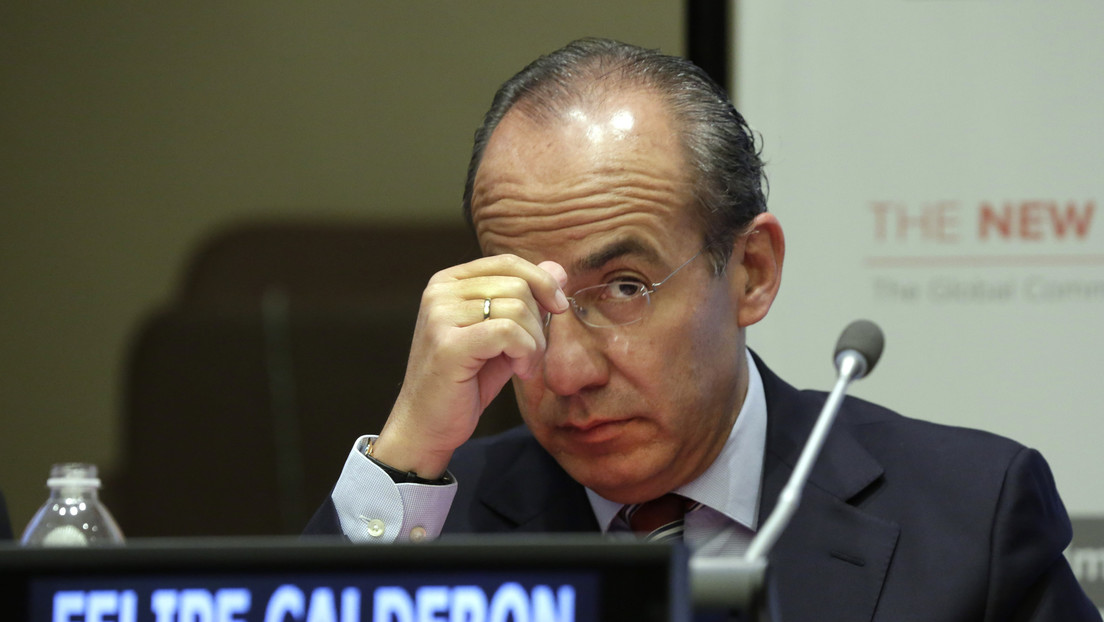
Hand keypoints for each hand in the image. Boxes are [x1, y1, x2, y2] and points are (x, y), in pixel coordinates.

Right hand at [371, 255, 568, 477]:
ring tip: (525, 366)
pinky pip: (508, 332)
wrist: (428, 425)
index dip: (541, 281)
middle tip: (533, 355)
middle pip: (517, 285)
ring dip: (534, 343)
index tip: (558, 308)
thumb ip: (526, 301)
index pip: (507, 262)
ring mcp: (440, 315)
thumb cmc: (466, 381)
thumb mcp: (503, 335)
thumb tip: (558, 268)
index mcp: (448, 282)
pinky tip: (520, 372)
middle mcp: (440, 292)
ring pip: (516, 308)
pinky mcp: (449, 344)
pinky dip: (526, 353)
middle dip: (539, 322)